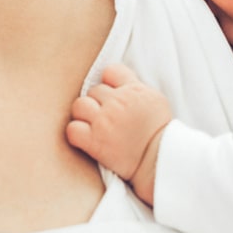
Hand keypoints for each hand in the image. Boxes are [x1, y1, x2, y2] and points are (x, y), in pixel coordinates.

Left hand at [66, 64, 171, 181]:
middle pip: (94, 91)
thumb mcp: (156, 100)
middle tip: (106, 117)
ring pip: (79, 105)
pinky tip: (85, 139)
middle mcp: (117, 102)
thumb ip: (136, 87)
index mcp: (134, 90)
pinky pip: (72, 129)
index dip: (109, 83)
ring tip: (93, 125)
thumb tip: (121, 82)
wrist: (159, 161)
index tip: (113, 95)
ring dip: (84, 115)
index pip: (110, 71)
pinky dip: (76, 133)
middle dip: (98, 102)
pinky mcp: (94, 141)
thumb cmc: (160, 133)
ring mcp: (104, 121)